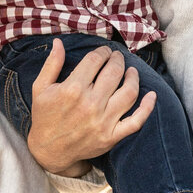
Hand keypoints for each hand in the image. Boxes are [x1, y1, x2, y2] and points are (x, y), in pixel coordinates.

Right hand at [26, 38, 155, 176]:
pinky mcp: (111, 136)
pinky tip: (152, 95)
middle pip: (114, 72)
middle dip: (118, 60)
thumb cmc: (44, 117)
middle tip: (117, 58)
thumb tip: (58, 41)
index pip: (96, 60)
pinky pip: (136, 121)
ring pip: (129, 92)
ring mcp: (103, 121)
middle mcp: (90, 104)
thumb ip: (52, 64)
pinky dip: (147, 107)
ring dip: (133, 77)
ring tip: (131, 71)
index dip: (103, 51)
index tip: (104, 51)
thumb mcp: (40, 88)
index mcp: (72, 89)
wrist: (48, 150)